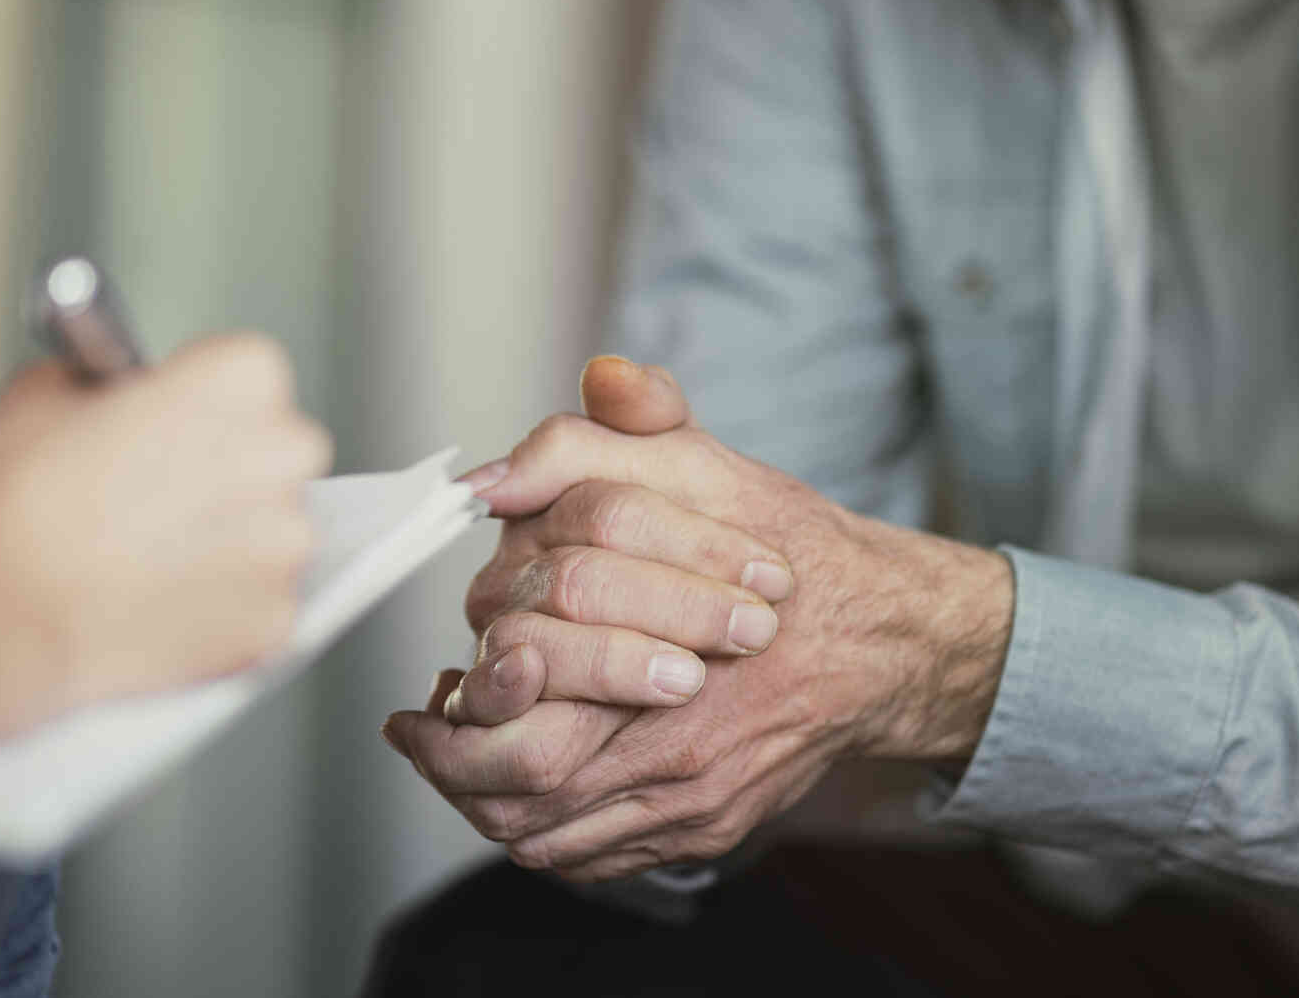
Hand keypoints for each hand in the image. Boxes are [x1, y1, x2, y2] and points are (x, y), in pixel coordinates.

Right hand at [0, 333, 331, 752]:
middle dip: (230, 469)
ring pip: (274, 533)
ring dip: (229, 542)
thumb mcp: (44, 391)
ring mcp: (281, 546)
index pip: (249, 373)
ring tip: (149, 557)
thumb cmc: (15, 508)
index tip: (172, 420)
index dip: (201, 400)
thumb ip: (106, 383)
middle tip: (159, 491)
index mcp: (238, 380)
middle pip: (277, 450)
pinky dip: (221, 610)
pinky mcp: (270, 621)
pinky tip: (159, 603)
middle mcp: (279, 455)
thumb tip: (115, 397)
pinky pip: (260, 605)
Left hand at [382, 356, 1011, 879]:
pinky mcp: (705, 830)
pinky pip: (596, 857)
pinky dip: (545, 831)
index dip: (463, 705)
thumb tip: (498, 470)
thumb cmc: (785, 546)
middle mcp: (676, 745)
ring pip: (550, 832)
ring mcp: (692, 799)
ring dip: (488, 801)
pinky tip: (522, 790)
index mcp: (664, 653)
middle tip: (418, 735)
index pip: (526, 698)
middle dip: (455, 767)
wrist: (880, 635)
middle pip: (524, 786)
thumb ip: (600, 440)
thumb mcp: (703, 463)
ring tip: (454, 762)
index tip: (422, 698)